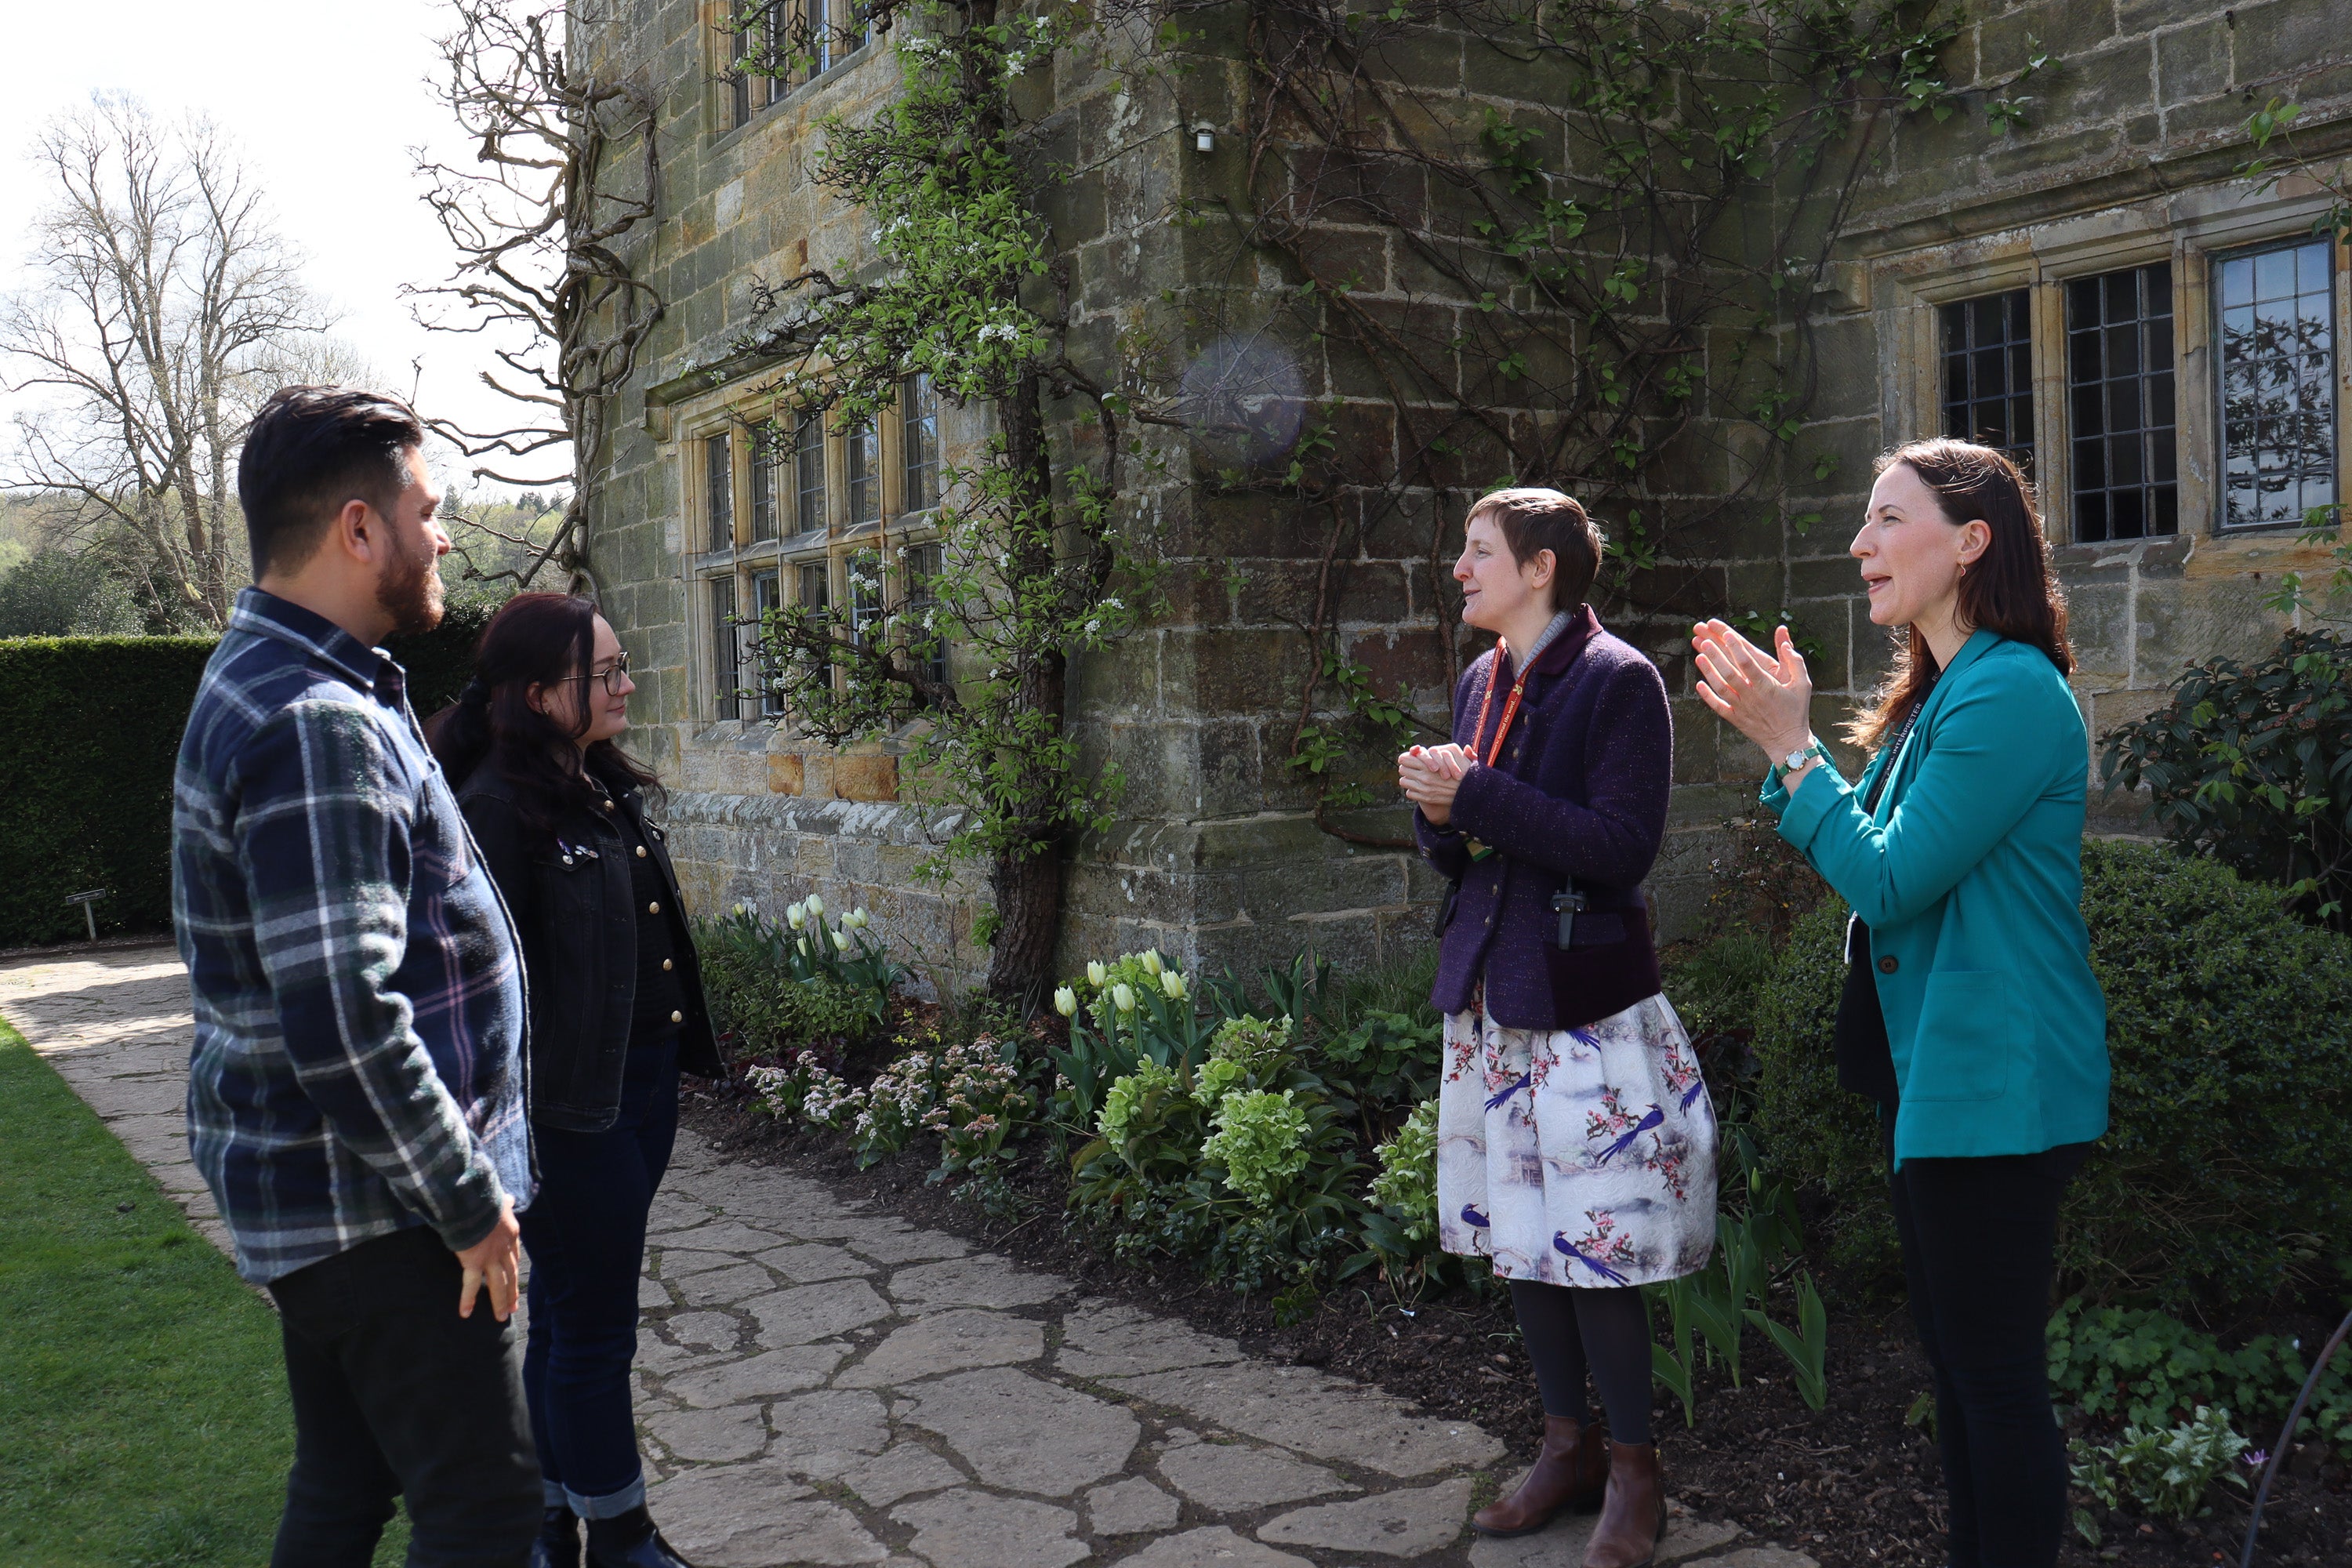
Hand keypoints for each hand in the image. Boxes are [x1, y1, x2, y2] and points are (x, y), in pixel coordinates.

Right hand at [453, 1196, 520, 1321]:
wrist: (475, 1201)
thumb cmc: (484, 1198)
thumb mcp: (499, 1200)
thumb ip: (504, 1204)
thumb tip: (508, 1199)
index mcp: (511, 1234)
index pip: (514, 1257)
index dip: (514, 1271)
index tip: (515, 1281)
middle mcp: (504, 1249)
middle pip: (510, 1275)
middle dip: (512, 1292)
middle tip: (513, 1308)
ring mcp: (491, 1257)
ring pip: (498, 1284)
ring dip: (499, 1302)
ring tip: (500, 1317)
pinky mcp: (474, 1262)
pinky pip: (472, 1285)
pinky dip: (467, 1299)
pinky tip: (465, 1313)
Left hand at [1398, 744, 1472, 826]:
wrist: (1470, 792)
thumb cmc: (1463, 772)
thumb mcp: (1454, 756)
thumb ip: (1436, 751)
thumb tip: (1418, 748)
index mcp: (1429, 764)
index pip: (1405, 758)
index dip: (1406, 758)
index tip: (1409, 759)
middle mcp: (1424, 776)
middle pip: (1402, 769)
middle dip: (1406, 768)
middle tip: (1410, 768)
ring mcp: (1423, 788)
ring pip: (1403, 781)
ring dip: (1408, 779)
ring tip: (1414, 778)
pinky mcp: (1425, 798)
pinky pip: (1409, 793)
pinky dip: (1412, 790)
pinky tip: (1418, 788)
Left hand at [1691, 620, 1814, 765]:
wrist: (1788, 741)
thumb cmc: (1796, 710)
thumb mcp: (1802, 684)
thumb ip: (1794, 662)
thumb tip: (1786, 643)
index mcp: (1767, 686)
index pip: (1748, 663)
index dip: (1736, 648)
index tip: (1727, 634)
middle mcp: (1752, 696)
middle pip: (1730, 673)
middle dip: (1716, 655)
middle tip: (1705, 640)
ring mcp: (1742, 709)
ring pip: (1721, 688)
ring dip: (1709, 672)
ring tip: (1698, 656)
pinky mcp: (1735, 719)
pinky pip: (1718, 707)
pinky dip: (1707, 697)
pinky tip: (1699, 684)